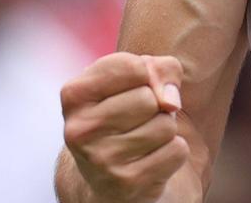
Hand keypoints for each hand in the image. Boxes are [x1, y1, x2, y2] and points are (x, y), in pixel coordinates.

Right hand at [60, 52, 189, 202]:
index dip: (145, 74)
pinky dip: (172, 152)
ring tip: (141, 140)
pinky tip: (149, 159)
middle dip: (154, 107)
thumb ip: (161, 68)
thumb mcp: (137, 78)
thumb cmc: (126, 112)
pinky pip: (176, 150)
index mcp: (74, 95)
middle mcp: (79, 129)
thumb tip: (170, 102)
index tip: (131, 89)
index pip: (133, 67)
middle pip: (148, 99)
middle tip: (135, 121)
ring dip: (164, 130)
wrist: (109, 175)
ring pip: (165, 125)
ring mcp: (101, 160)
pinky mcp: (127, 183)